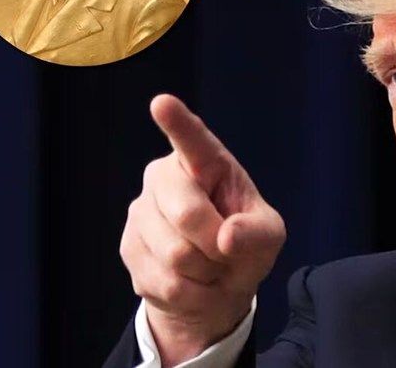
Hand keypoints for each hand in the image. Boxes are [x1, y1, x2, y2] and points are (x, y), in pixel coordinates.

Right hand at [120, 94, 285, 365]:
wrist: (214, 286)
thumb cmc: (244, 245)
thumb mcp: (268, 237)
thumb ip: (256, 234)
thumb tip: (226, 238)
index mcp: (206, 162)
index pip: (193, 140)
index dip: (177, 122)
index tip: (162, 102)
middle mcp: (165, 177)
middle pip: (188, 213)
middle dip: (217, 245)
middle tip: (226, 249)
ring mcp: (141, 211)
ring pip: (175, 254)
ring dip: (205, 273)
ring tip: (209, 265)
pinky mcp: (127, 246)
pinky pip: (163, 281)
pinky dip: (190, 293)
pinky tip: (192, 282)